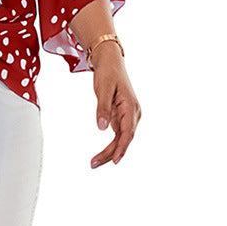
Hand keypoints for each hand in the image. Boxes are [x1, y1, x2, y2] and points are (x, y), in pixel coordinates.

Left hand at [88, 42, 140, 168]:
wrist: (110, 61)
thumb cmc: (108, 72)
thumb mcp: (103, 88)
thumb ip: (103, 108)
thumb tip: (101, 128)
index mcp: (131, 107)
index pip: (127, 132)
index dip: (121, 148)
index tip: (115, 160)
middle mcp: (132, 113)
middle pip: (123, 139)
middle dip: (110, 153)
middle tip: (93, 164)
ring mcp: (127, 115)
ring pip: (120, 139)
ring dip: (109, 151)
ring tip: (94, 162)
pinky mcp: (121, 116)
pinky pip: (117, 134)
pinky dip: (110, 144)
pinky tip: (101, 154)